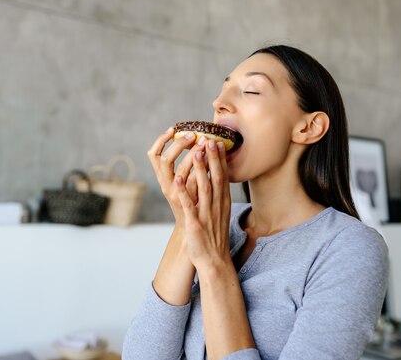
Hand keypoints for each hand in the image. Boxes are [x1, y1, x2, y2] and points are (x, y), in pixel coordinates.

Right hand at [147, 127, 204, 223]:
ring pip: (180, 172)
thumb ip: (188, 166)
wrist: (191, 230)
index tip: (173, 129)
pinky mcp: (187, 204)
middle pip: (165, 160)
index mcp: (163, 178)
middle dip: (179, 145)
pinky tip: (208, 164)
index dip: (161, 140)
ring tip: (204, 144)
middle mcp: (165, 185)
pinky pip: (190, 188)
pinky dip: (198, 175)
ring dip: (192, 156)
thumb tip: (198, 141)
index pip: (153, 154)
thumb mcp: (185, 183)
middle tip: (194, 135)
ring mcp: (175, 196)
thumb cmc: (191, 202)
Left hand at [175, 139, 231, 271]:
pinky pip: (189, 206)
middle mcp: (217, 205)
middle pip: (216, 178)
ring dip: (200, 170)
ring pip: (204, 188)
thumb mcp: (219, 212)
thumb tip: (216, 178)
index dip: (220, 159)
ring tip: (196, 152)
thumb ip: (218, 195)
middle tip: (209, 139)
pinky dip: (184, 192)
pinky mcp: (196, 224)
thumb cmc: (214, 235)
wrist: (214, 260)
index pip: (223, 176)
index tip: (218, 143)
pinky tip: (178, 180)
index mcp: (223, 202)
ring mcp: (207, 214)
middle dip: (212, 158)